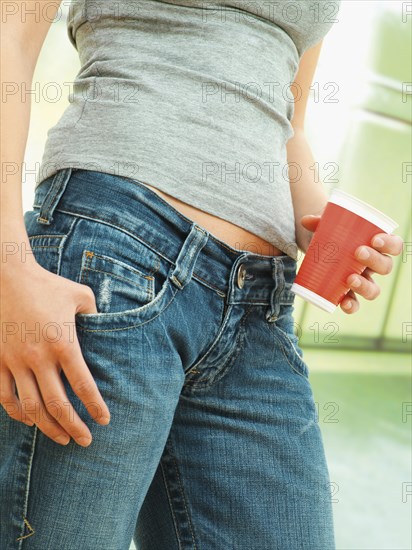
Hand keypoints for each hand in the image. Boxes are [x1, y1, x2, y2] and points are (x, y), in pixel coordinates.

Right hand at [1, 261, 109, 446]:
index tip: (104, 420)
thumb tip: (105, 327)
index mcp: (63, 343)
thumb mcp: (81, 295)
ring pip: (30, 406)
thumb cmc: (48, 285)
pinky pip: (5, 396)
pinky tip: (29, 420)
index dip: (94, 406)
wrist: (7, 277)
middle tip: (85, 441)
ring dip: (46, 427)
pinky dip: (17, 413)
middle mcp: (38, 357)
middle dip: (73, 426)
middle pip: (56, 403)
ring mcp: (14, 361)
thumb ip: (97, 314)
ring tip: (61, 438)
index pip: (83, 384)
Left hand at [300, 214, 403, 313]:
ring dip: (365, 286)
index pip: (394, 245)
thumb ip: (318, 222)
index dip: (390, 244)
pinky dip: (352, 305)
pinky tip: (343, 303)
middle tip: (358, 252)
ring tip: (350, 279)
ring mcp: (363, 281)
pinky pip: (356, 303)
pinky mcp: (349, 293)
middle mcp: (373, 266)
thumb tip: (306, 221)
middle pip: (385, 266)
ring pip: (374, 289)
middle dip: (374, 260)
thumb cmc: (332, 236)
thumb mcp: (327, 227)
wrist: (320, 251)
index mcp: (375, 246)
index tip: (375, 239)